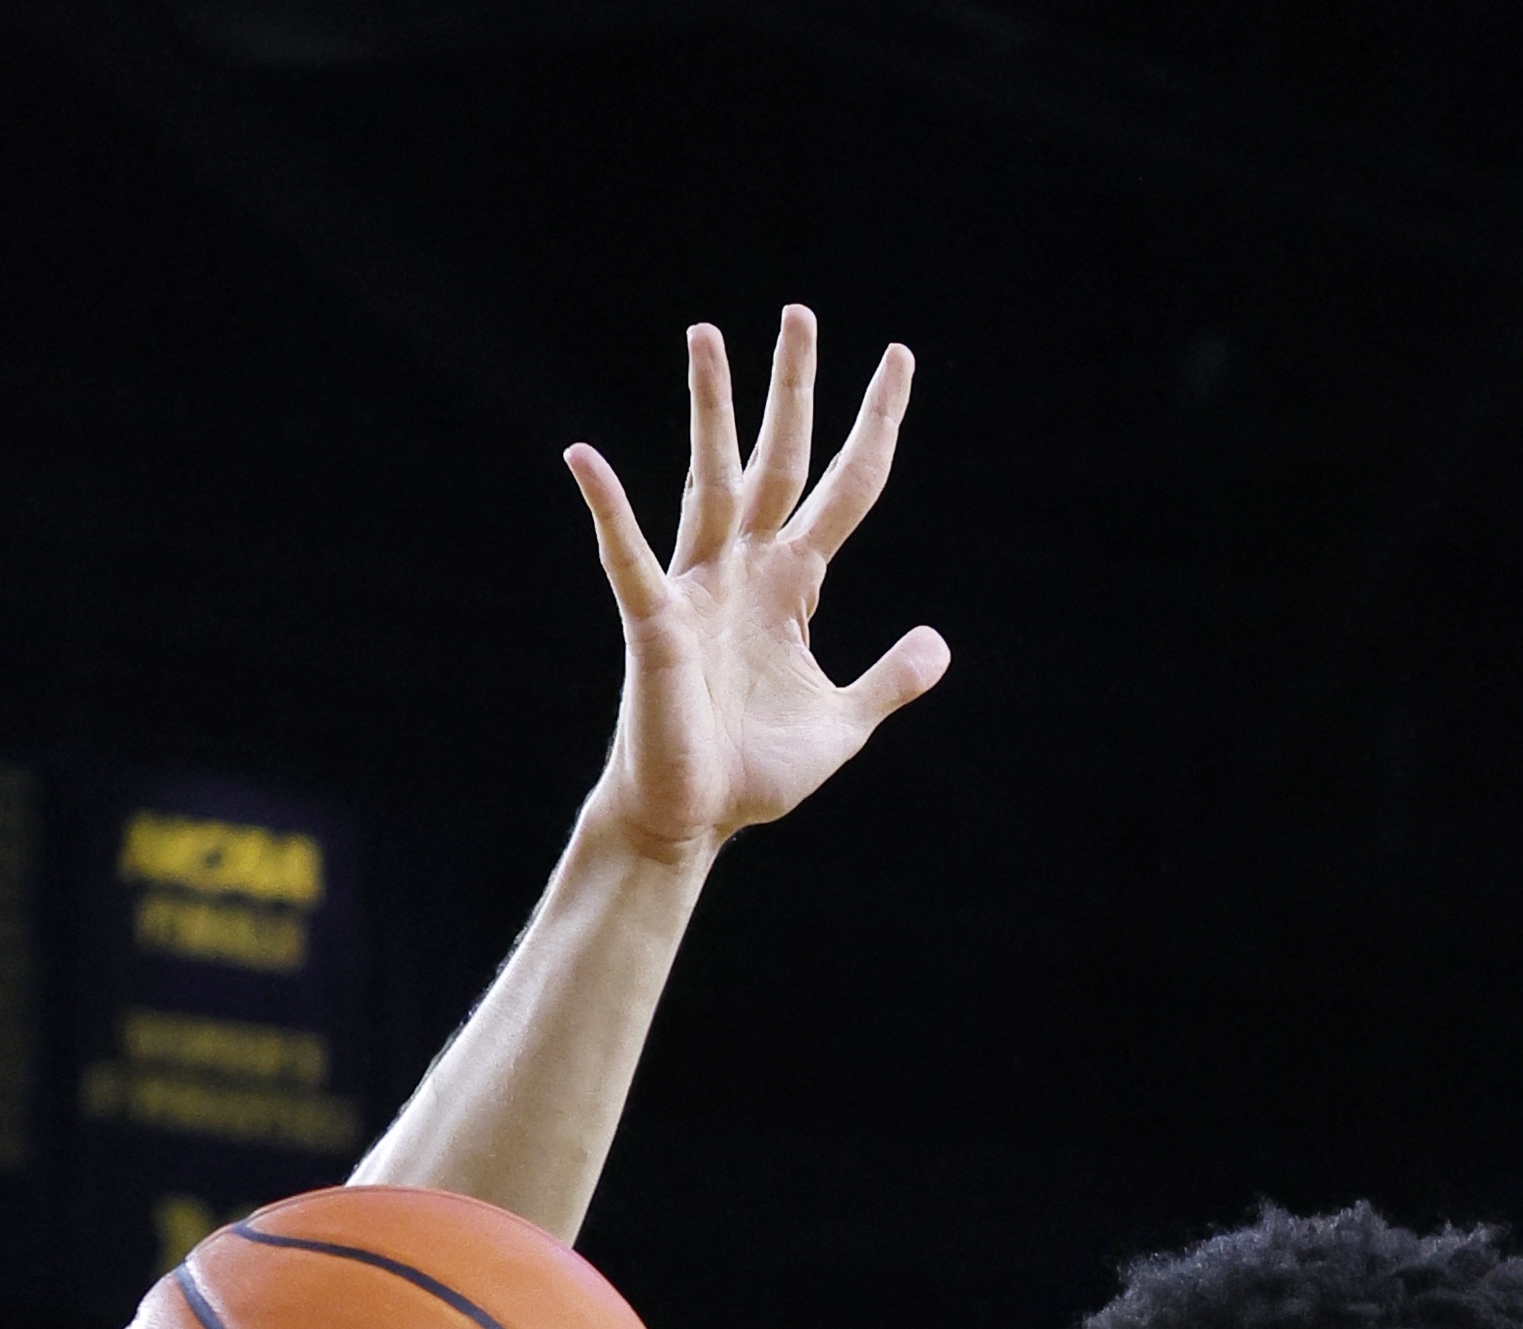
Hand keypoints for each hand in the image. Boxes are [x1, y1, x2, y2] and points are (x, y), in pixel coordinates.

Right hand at [577, 308, 947, 868]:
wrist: (691, 821)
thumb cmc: (751, 773)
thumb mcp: (840, 724)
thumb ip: (887, 681)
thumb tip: (937, 644)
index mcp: (793, 588)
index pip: (845, 491)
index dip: (875, 429)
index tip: (899, 361)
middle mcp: (745, 570)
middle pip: (779, 462)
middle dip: (792, 390)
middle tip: (801, 313)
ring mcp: (698, 588)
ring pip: (710, 481)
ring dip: (710, 409)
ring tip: (706, 334)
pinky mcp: (654, 622)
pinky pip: (629, 557)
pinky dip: (608, 509)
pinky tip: (584, 458)